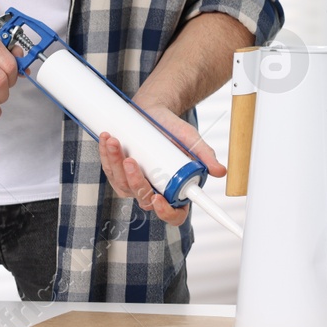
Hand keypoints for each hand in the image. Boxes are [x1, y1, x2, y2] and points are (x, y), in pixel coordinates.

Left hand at [98, 105, 225, 226]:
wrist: (154, 112)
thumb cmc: (173, 130)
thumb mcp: (191, 140)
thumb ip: (205, 156)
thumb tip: (220, 172)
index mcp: (174, 190)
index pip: (173, 214)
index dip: (165, 212)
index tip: (158, 198)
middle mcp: (154, 190)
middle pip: (143, 197)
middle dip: (134, 179)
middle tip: (130, 160)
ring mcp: (134, 183)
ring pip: (122, 184)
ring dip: (115, 164)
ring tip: (115, 141)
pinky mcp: (119, 172)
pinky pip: (110, 170)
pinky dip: (106, 155)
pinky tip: (107, 139)